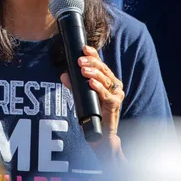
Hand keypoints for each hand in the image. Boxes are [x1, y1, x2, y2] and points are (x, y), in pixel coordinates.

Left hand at [60, 45, 125, 159]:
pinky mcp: (115, 103)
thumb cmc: (92, 111)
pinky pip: (106, 93)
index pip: (100, 63)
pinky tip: (91, 82)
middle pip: (103, 68)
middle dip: (91, 62)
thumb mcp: (81, 95)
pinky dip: (98, 87)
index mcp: (107, 79)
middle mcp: (114, 83)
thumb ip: (74, 85)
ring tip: (83, 69)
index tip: (84, 48)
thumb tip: (63, 75)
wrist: (99, 133)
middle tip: (80, 60)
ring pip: (105, 79)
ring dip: (93, 73)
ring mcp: (116, 93)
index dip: (93, 54)